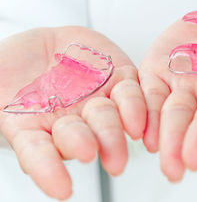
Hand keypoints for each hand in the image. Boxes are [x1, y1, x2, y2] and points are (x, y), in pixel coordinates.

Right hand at [0, 26, 145, 199]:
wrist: (46, 47)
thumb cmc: (16, 71)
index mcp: (36, 128)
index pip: (39, 154)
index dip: (49, 171)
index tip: (63, 190)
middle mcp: (71, 121)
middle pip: (81, 137)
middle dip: (90, 144)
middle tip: (95, 154)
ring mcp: (97, 100)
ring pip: (108, 117)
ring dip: (117, 129)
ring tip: (128, 133)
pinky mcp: (119, 78)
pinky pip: (131, 92)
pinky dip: (138, 106)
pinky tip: (142, 120)